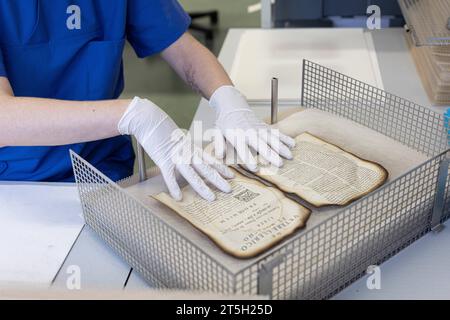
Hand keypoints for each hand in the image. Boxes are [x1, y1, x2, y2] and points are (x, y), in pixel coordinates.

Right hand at [118, 97, 233, 200]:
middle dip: (218, 179)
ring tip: (211, 198)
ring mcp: (176, 157)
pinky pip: (169, 176)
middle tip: (229, 190)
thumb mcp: (177, 137)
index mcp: (190, 147)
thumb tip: (188, 156)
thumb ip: (184, 147)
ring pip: (192, 174)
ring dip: (202, 187)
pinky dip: (174, 187)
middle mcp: (186, 153)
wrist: (148, 118)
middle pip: (205, 168)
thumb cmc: (161, 126)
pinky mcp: (163, 159)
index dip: (221, 168)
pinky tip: (178, 198)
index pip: (209, 159)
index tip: (231, 175)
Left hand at [209, 86, 295, 171]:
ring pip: (272, 139)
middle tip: (279, 164)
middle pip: (261, 145)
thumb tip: (220, 156)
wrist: (232, 106)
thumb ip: (218, 145)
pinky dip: (285, 138)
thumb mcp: (217, 133)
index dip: (248, 159)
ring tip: (290, 156)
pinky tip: (293, 144)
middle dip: (270, 154)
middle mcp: (249, 133)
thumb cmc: (224, 123)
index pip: (243, 150)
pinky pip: (276, 133)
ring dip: (281, 147)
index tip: (255, 169)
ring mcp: (259, 129)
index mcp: (237, 136)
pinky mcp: (265, 127)